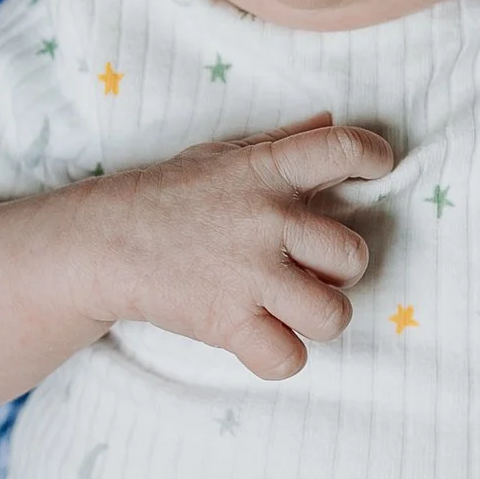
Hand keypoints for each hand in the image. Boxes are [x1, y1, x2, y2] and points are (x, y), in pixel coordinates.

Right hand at [76, 117, 393, 378]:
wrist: (102, 242)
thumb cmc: (168, 196)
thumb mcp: (221, 156)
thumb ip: (279, 142)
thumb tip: (329, 120)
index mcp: (266, 171)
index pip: (343, 149)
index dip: (373, 157)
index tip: (377, 169)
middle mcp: (266, 220)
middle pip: (353, 255)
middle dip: (340, 270)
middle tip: (309, 269)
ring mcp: (249, 274)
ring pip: (333, 314)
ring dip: (319, 317)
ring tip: (291, 308)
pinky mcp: (227, 322)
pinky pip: (289, 358)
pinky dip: (280, 357)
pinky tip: (262, 339)